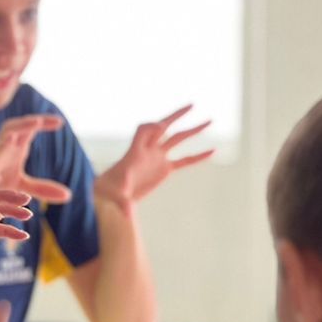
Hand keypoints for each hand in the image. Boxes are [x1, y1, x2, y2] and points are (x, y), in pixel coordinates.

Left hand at [94, 105, 212, 210]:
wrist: (114, 193)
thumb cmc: (109, 192)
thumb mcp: (114, 195)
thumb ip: (122, 202)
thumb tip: (127, 215)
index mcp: (135, 152)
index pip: (143, 131)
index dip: (152, 127)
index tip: (161, 128)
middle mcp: (148, 150)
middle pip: (164, 127)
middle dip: (177, 116)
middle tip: (192, 105)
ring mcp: (158, 158)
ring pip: (177, 140)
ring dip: (193, 130)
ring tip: (210, 120)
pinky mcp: (164, 169)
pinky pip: (184, 161)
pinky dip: (198, 156)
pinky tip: (213, 151)